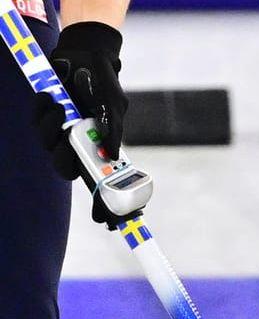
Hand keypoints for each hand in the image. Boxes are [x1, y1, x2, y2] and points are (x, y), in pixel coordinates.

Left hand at [32, 21, 130, 225]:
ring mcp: (61, 131)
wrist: (85, 54)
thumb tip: (113, 157)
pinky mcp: (45, 115)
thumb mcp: (116, 108)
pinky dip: (42, 112)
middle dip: (65, 158)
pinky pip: (37, 124)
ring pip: (48, 147)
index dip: (102, 204)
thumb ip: (114, 133)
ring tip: (61, 109)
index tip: (105, 220)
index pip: (100, 182)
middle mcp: (78, 144)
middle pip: (66, 170)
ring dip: (51, 130)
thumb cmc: (104, 84)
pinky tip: (51, 99)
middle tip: (70, 141)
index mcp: (99, 148)